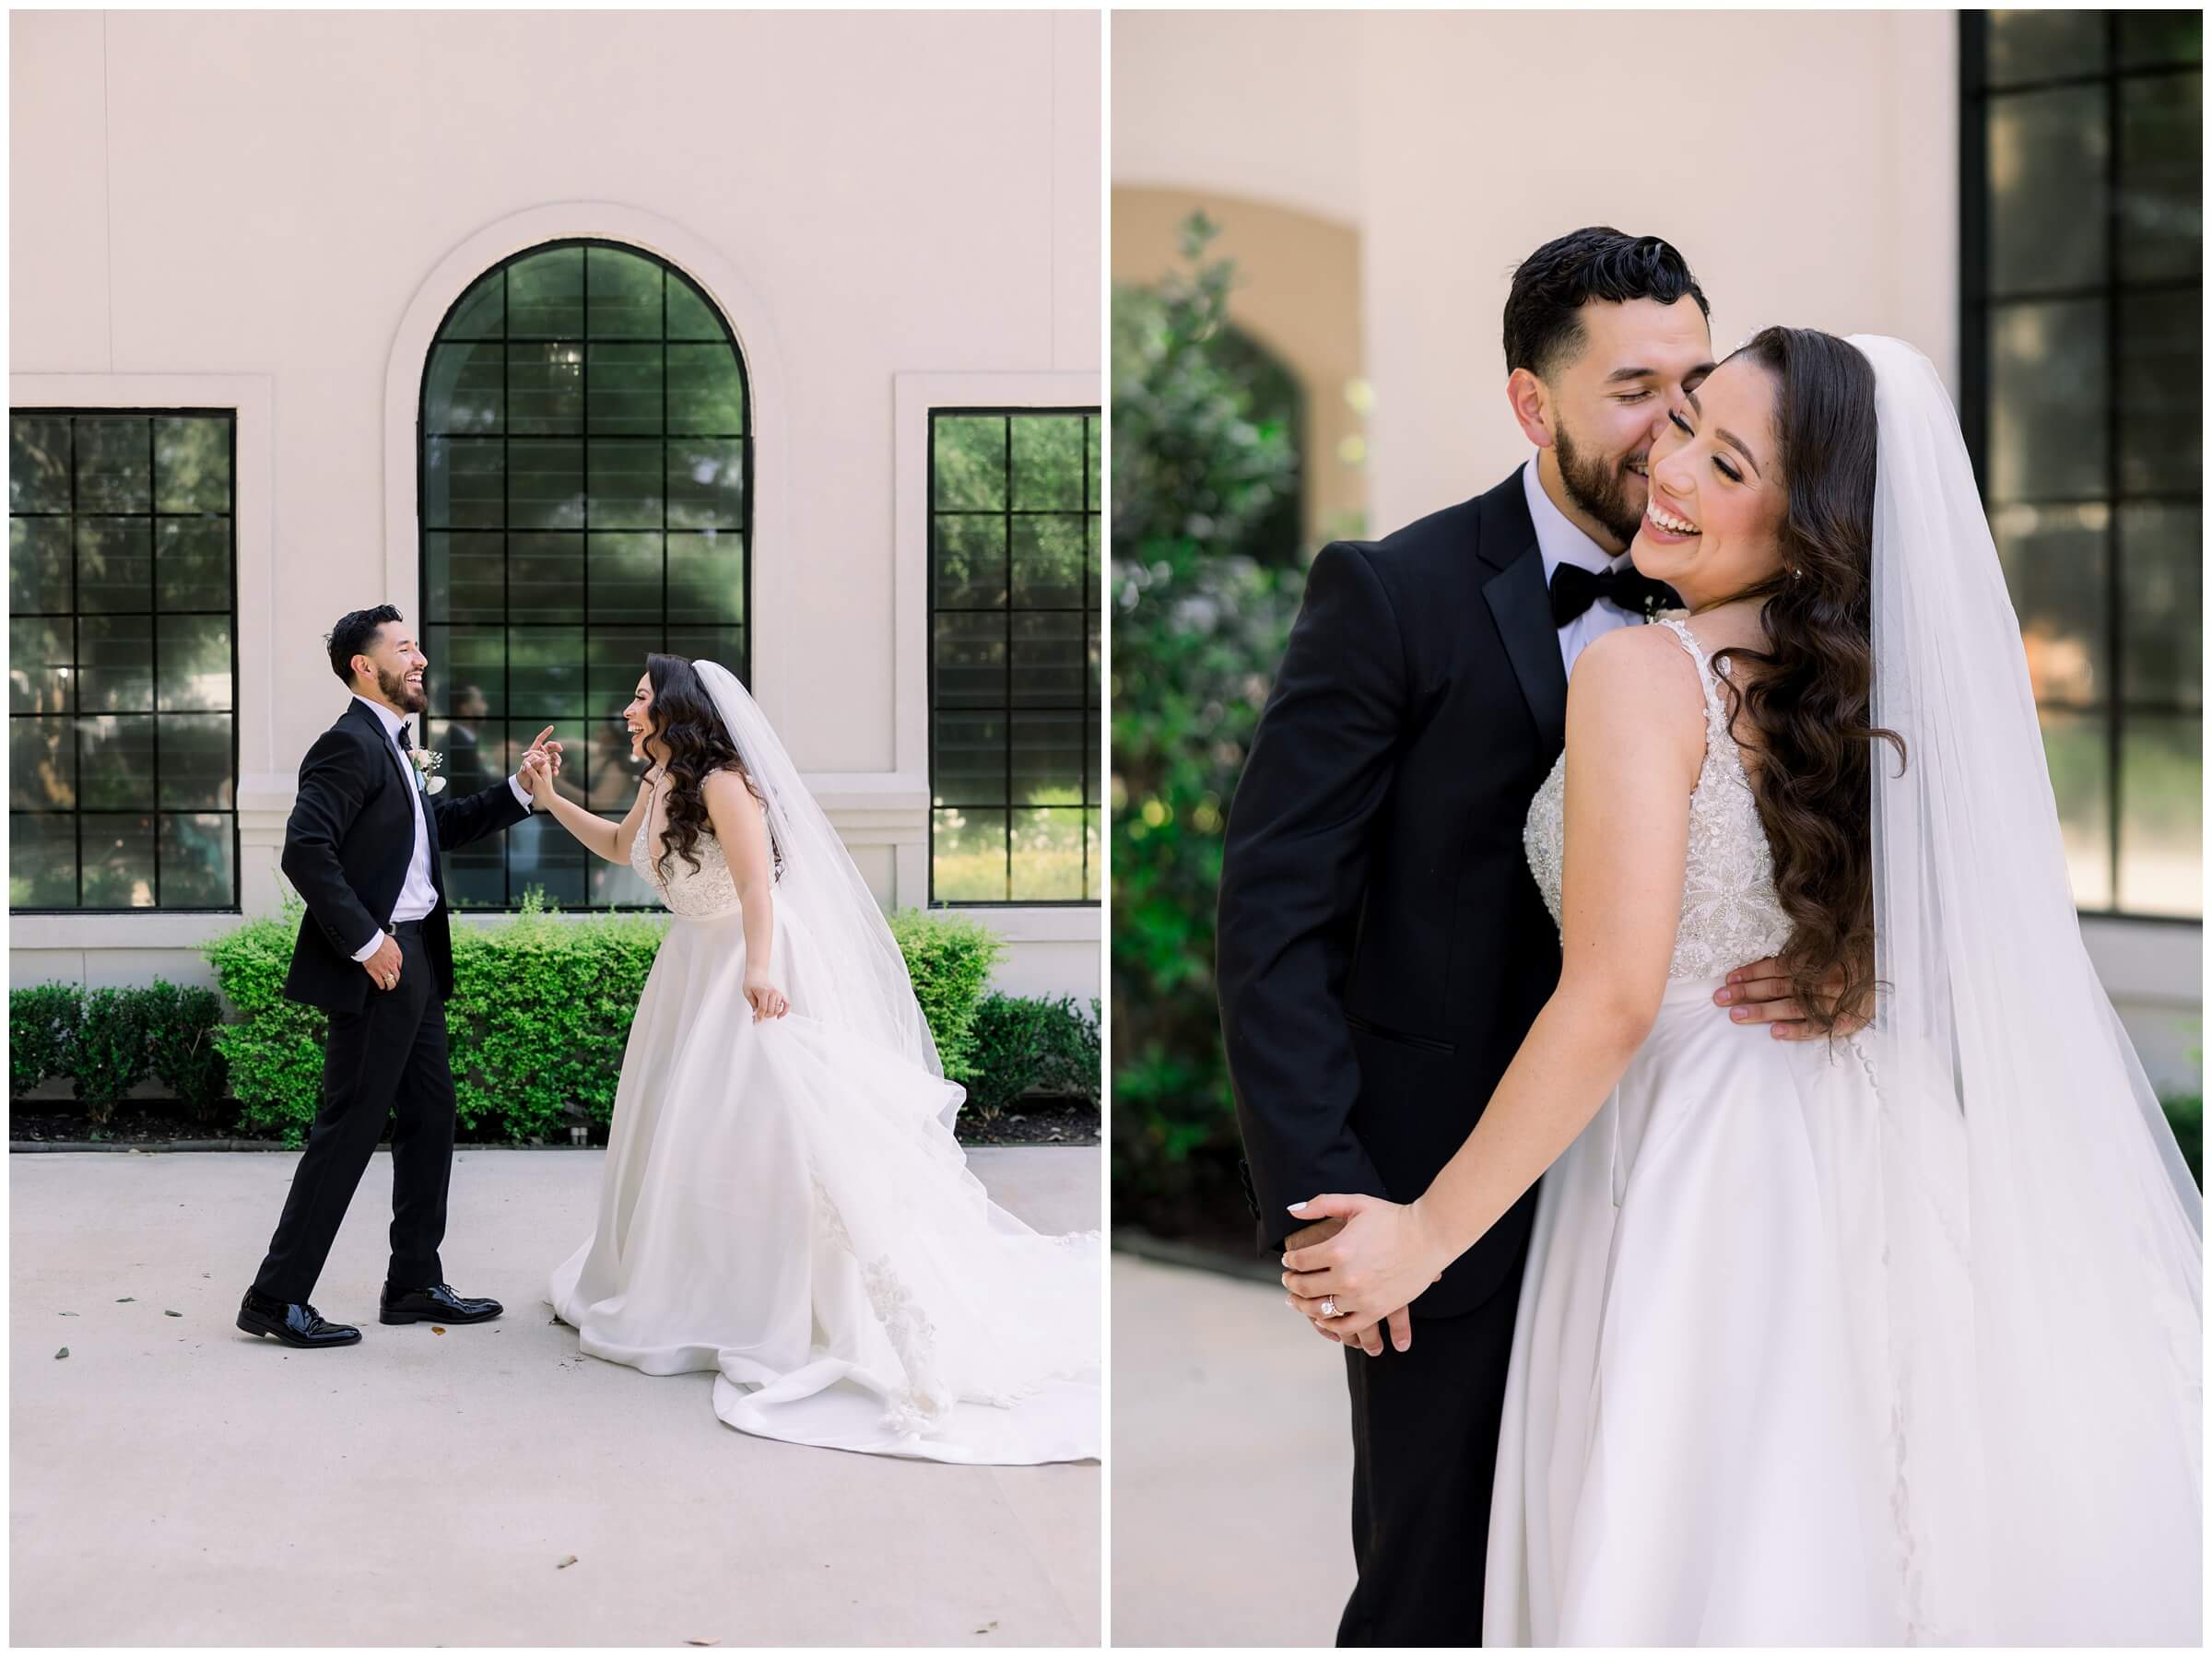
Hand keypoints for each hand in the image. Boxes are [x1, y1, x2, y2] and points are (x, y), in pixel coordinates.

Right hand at [360, 934, 402, 992]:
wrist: (371, 942)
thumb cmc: (379, 940)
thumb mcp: (392, 942)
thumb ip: (394, 949)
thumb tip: (394, 952)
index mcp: (397, 956)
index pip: (400, 966)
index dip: (398, 970)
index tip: (396, 971)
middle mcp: (392, 964)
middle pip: (397, 976)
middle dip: (396, 980)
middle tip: (395, 982)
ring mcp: (383, 969)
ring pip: (390, 980)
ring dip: (390, 985)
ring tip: (389, 987)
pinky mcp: (374, 972)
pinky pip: (380, 982)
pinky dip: (381, 985)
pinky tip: (382, 987)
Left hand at [517, 725, 563, 798]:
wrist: (524, 786)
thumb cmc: (523, 776)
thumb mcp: (527, 770)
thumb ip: (536, 764)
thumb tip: (545, 759)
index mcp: (533, 751)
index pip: (540, 739)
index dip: (545, 733)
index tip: (552, 727)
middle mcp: (540, 754)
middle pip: (550, 746)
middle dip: (556, 746)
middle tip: (561, 749)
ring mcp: (544, 761)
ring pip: (554, 756)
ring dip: (558, 760)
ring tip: (557, 765)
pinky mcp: (547, 768)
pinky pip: (554, 766)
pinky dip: (556, 769)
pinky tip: (556, 773)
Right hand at [519, 746, 559, 802]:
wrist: (547, 798)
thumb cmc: (542, 791)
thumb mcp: (537, 782)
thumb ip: (532, 771)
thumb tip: (526, 763)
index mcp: (546, 767)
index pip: (538, 755)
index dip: (530, 754)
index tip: (523, 756)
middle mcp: (546, 766)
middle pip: (539, 754)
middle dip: (531, 754)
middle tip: (523, 755)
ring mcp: (544, 768)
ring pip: (538, 758)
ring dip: (531, 757)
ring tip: (524, 757)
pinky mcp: (542, 771)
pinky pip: (537, 762)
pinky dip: (532, 762)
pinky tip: (526, 764)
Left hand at [743, 974, 788, 1021]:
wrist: (757, 975)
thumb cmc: (751, 983)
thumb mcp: (747, 993)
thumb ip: (753, 1005)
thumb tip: (756, 1017)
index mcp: (764, 991)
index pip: (763, 1008)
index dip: (759, 1016)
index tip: (756, 1020)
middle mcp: (773, 992)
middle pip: (771, 1010)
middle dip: (764, 1015)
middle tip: (759, 1014)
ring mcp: (778, 993)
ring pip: (777, 1009)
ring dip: (771, 1014)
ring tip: (765, 1012)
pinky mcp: (781, 995)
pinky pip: (787, 1004)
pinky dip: (784, 1012)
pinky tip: (779, 1016)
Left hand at [1280, 1193, 1450, 1342]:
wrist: (1429, 1235)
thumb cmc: (1394, 1218)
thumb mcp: (1356, 1203)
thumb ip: (1321, 1204)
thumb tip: (1292, 1210)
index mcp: (1337, 1250)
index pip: (1299, 1260)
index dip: (1290, 1260)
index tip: (1288, 1260)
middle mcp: (1346, 1277)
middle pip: (1305, 1287)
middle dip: (1291, 1284)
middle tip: (1288, 1281)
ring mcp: (1361, 1297)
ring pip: (1320, 1310)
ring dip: (1304, 1306)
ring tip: (1300, 1301)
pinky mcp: (1376, 1310)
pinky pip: (1345, 1327)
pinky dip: (1330, 1326)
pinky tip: (1324, 1318)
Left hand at [1715, 955, 1869, 1038]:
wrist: (1893, 969)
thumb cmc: (1853, 958)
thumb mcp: (1829, 947)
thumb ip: (1802, 953)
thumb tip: (1767, 962)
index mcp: (1817, 960)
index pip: (1776, 967)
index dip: (1750, 973)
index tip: (1727, 979)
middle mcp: (1822, 979)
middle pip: (1777, 986)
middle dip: (1746, 993)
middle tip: (1720, 999)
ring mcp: (1834, 1000)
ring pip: (1792, 1006)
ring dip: (1762, 1012)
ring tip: (1736, 1016)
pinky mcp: (1846, 1019)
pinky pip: (1818, 1027)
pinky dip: (1797, 1030)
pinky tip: (1775, 1033)